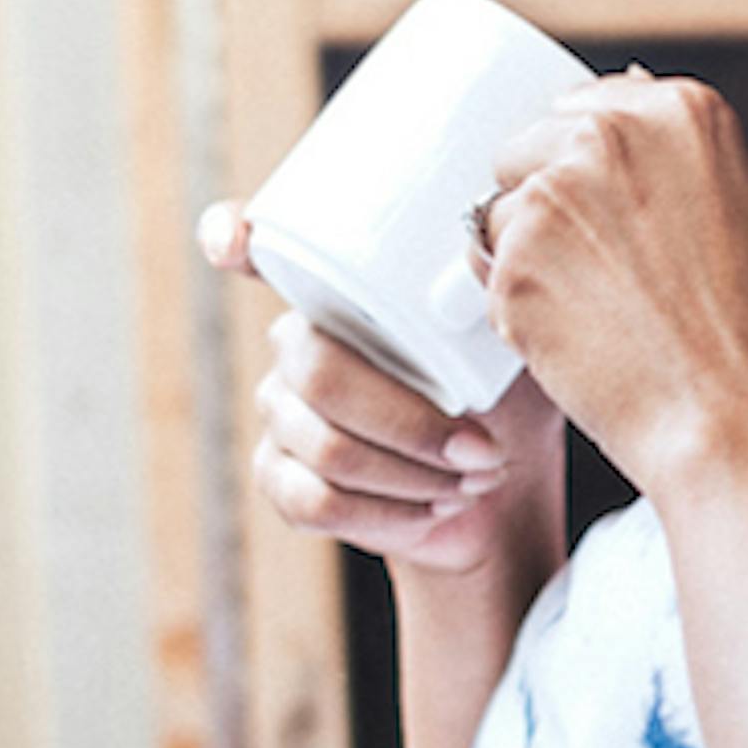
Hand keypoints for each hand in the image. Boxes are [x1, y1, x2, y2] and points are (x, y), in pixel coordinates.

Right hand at [200, 202, 566, 577]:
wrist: (497, 488)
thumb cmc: (504, 399)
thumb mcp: (515, 343)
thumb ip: (497, 302)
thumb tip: (498, 265)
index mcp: (344, 292)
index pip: (263, 248)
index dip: (232, 235)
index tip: (235, 243)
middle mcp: (296, 345)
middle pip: (321, 375)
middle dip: (411, 424)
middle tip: (481, 449)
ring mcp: (281, 413)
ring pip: (327, 449)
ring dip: (414, 473)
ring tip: (475, 478)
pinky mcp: (281, 477)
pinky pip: (316, 501)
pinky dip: (391, 512)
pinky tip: (435, 507)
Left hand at [478, 71, 747, 491]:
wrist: (737, 426)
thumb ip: (693, 161)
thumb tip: (641, 117)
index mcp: (679, 112)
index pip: (584, 108)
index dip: (584, 166)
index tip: (599, 208)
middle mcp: (609, 137)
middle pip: (528, 152)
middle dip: (547, 208)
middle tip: (597, 277)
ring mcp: (553, 197)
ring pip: (500, 216)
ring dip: (527, 261)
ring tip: (596, 318)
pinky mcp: (512, 262)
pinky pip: (488, 278)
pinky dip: (518, 312)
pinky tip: (576, 343)